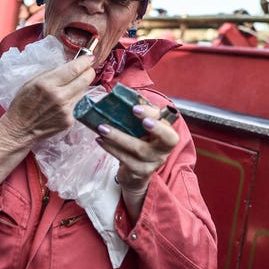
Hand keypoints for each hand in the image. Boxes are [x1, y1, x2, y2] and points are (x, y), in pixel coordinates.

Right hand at [3, 54, 95, 143]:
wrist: (20, 129)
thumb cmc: (23, 103)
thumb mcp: (32, 82)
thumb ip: (53, 74)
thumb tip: (71, 66)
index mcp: (47, 84)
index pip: (74, 69)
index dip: (85, 61)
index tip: (89, 58)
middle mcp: (59, 97)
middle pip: (85, 80)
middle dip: (89, 72)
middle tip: (88, 68)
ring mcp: (66, 110)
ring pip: (83, 92)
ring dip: (80, 87)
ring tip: (69, 88)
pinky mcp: (70, 120)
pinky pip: (78, 105)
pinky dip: (74, 100)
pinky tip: (63, 103)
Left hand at [95, 103, 178, 218]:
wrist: (136, 173)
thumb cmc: (140, 143)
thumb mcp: (143, 129)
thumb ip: (140, 114)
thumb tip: (123, 96)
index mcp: (167, 135)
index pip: (168, 122)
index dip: (155, 115)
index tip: (137, 108)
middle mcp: (163, 149)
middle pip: (167, 139)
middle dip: (155, 126)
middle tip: (135, 111)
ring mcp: (152, 162)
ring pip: (138, 149)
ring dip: (118, 136)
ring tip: (102, 127)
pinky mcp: (138, 172)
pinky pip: (124, 159)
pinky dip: (111, 148)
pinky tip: (100, 140)